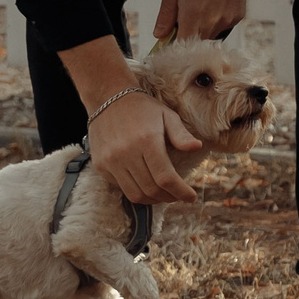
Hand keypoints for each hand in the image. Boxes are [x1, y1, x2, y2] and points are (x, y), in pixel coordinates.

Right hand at [86, 89, 200, 203]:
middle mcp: (127, 153)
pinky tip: (145, 184)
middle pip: (151, 190)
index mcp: (147, 141)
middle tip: (178, 195)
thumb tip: (197, 147)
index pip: (166, 177)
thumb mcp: (166, 115)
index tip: (191, 198)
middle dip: (169, 197)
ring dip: (153, 199)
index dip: (180, 192)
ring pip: (135, 194)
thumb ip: (181, 134)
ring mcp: (111, 161)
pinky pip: (121, 187)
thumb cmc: (142, 108)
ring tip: (163, 194)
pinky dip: (136, 191)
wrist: (107, 98)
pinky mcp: (101, 165)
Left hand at [156, 0, 247, 40]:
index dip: (174, 47)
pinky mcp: (237, 17)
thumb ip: (166, 12)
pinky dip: (215, 20)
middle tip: (183, 16)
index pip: (181, 47)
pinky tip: (214, 2)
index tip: (168, 41)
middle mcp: (212, 21)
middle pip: (196, 44)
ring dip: (202, 28)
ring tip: (200, 4)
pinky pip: (222, 27)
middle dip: (187, 35)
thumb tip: (159, 33)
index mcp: (193, 14)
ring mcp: (227, 20)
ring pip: (210, 36)